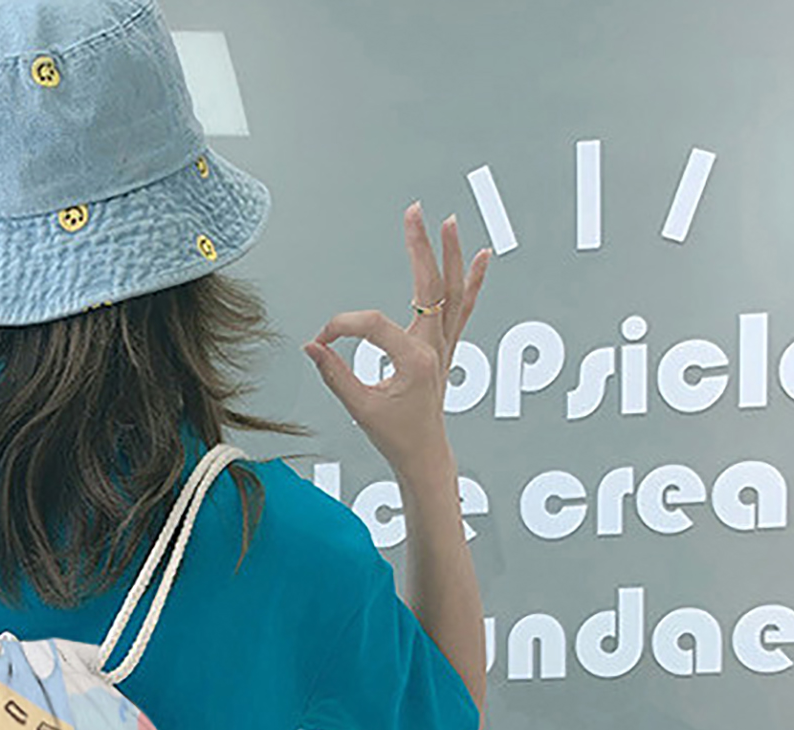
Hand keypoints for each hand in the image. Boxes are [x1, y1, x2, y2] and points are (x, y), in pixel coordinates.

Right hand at [304, 203, 490, 479]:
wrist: (424, 454)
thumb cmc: (394, 435)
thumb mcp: (359, 407)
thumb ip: (334, 373)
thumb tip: (311, 346)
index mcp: (414, 361)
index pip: (373, 326)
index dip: (342, 327)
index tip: (321, 340)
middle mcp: (435, 348)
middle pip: (429, 287)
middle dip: (420, 247)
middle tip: (413, 212)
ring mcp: (445, 345)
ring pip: (453, 292)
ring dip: (452, 255)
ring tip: (450, 221)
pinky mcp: (448, 347)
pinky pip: (465, 308)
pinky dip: (475, 281)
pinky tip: (482, 255)